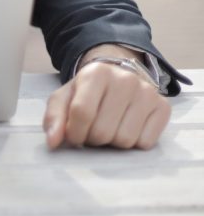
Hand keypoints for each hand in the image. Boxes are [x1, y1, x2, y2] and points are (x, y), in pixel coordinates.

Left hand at [43, 45, 170, 149]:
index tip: (74, 135)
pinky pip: (145, 143)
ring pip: (124, 140)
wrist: (119, 77)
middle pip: (103, 131)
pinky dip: (134, 142)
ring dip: (113, 142)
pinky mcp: (163, 107)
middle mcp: (125, 79)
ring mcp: (147, 92)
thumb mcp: (65, 97)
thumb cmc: (88, 92)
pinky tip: (128, 127)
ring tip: (110, 126)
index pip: (82, 113)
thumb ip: (54, 117)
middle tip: (94, 128)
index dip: (75, 132)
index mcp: (96, 73)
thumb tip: (53, 142)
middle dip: (93, 138)